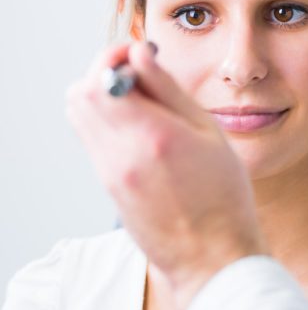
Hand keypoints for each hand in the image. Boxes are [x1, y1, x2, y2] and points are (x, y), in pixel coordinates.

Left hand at [66, 41, 265, 309]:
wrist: (211, 257)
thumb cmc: (224, 195)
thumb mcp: (210, 133)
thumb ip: (170, 91)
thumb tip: (140, 54)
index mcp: (151, 137)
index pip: (102, 79)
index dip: (114, 56)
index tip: (138, 52)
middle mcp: (120, 155)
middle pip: (80, 94)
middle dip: (104, 72)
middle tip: (137, 72)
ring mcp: (108, 174)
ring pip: (80, 116)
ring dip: (103, 96)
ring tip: (142, 100)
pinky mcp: (107, 187)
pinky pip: (93, 139)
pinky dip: (108, 120)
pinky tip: (143, 127)